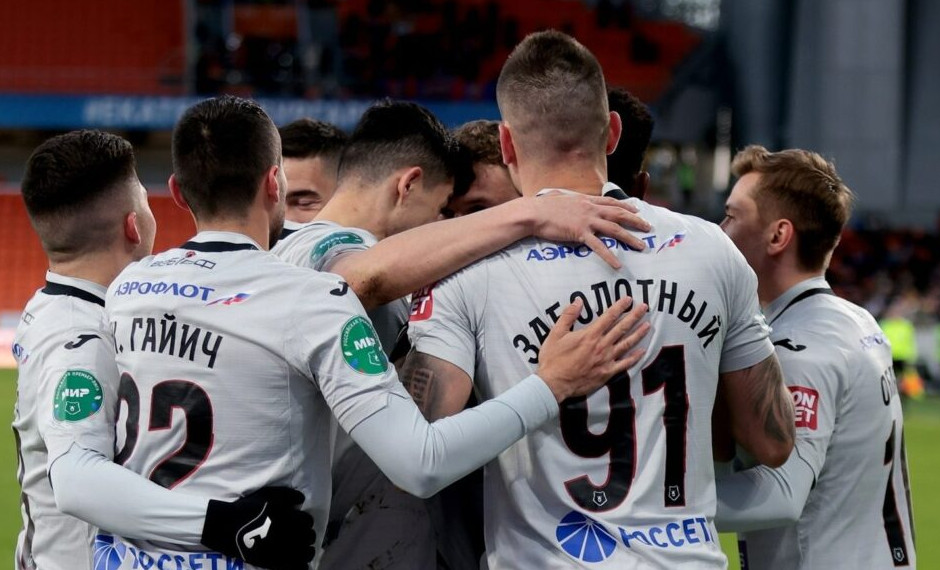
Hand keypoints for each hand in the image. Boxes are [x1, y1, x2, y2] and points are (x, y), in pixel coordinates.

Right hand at [202, 487, 315, 569]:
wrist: (228, 527)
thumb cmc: (248, 508)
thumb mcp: (268, 494)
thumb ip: (288, 495)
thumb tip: (301, 499)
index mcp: (290, 517)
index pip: (308, 521)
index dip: (306, 521)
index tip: (301, 522)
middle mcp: (290, 534)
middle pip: (309, 536)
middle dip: (307, 535)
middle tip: (301, 534)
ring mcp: (283, 550)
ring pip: (307, 552)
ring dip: (308, 550)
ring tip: (302, 548)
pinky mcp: (275, 562)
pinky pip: (296, 566)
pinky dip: (302, 565)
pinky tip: (300, 563)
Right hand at [528, 193, 651, 268]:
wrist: (533, 212)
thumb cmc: (541, 205)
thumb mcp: (558, 197)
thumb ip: (567, 198)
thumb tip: (563, 197)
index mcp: (585, 200)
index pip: (610, 202)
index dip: (625, 207)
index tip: (637, 211)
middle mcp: (590, 209)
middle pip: (619, 214)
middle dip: (636, 221)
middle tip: (648, 228)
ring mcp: (587, 221)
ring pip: (614, 229)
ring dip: (630, 238)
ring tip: (642, 246)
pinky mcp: (580, 233)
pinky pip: (599, 247)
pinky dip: (610, 256)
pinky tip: (618, 265)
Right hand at [537, 296, 649, 401]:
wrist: (554, 384)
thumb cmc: (553, 359)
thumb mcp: (556, 333)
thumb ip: (568, 316)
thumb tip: (578, 301)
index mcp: (589, 335)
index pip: (609, 317)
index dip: (620, 307)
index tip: (629, 299)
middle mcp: (601, 345)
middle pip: (622, 328)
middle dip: (634, 316)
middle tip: (644, 307)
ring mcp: (606, 359)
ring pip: (627, 344)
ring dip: (638, 333)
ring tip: (648, 325)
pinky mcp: (607, 372)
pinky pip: (625, 364)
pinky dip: (635, 357)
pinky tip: (642, 351)